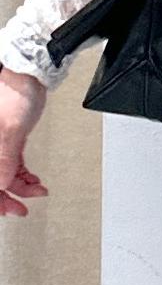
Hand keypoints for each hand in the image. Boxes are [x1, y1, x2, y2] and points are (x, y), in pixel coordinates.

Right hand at [0, 67, 49, 216]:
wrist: (29, 74)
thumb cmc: (15, 91)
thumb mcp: (9, 131)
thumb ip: (3, 162)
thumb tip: (2, 185)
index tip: (9, 210)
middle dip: (7, 196)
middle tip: (21, 209)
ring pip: (2, 175)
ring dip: (19, 187)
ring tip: (36, 190)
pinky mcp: (6, 139)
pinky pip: (10, 165)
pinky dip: (22, 175)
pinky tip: (33, 180)